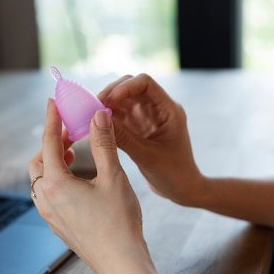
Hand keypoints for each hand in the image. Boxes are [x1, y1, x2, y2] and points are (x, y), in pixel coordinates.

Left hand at [28, 98, 220, 273]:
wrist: (121, 264)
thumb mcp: (113, 177)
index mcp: (56, 184)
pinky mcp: (57, 225)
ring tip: (74, 153)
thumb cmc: (119, 222)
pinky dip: (57, 179)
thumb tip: (98, 115)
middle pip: (39, 161)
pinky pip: (48, 194)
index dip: (51, 120)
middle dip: (51, 143)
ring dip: (53, 162)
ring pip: (41, 179)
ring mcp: (49, 214)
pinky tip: (78, 179)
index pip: (48, 143)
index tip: (53, 102)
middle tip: (70, 131)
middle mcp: (45, 199)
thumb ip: (103, 144)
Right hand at [98, 74, 204, 205]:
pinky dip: (107, 118)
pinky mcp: (138, 127)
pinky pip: (120, 115)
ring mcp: (147, 117)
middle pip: (131, 86)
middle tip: (93, 108)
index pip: (145, 83)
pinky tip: (96, 126)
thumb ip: (123, 137)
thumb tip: (99, 118)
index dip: (124, 88)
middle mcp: (158, 108)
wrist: (182, 190)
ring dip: (107, 105)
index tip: (107, 102)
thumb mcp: (146, 156)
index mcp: (169, 110)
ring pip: (123, 99)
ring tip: (91, 118)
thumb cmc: (173, 175)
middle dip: (111, 93)